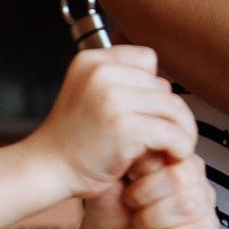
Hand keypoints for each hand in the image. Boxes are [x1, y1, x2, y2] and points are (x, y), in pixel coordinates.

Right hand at [32, 46, 196, 198]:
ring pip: (174, 109)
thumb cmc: (70, 140)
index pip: (146, 59)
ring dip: (181, 131)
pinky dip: (179, 148)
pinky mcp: (125, 127)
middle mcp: (101, 72)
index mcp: (91, 61)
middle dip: (168, 114)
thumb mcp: (88, 97)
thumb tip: (167, 84)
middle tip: (161, 139)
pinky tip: (170, 157)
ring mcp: (112, 98)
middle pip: (164, 87)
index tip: (141, 113)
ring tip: (172, 148)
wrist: (46, 169)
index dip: (150, 87)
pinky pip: (173, 133)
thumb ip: (124, 85)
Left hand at [74, 156, 216, 228]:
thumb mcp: (111, 172)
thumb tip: (156, 146)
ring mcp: (203, 203)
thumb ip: (135, 152)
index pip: (175, 147)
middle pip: (180, 176)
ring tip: (141, 222)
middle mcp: (192, 177)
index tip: (129, 177)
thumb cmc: (111, 208)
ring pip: (188, 204)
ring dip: (153, 219)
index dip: (146, 167)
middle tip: (132, 202)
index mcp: (171, 156)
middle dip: (144, 195)